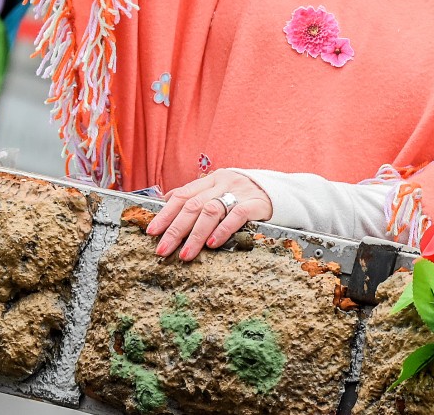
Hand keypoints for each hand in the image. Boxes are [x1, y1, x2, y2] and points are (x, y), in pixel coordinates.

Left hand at [143, 169, 273, 259]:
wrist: (282, 192)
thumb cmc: (245, 196)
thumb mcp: (221, 190)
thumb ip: (197, 194)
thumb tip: (166, 200)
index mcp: (212, 179)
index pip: (183, 195)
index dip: (165, 213)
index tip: (151, 232)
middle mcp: (223, 182)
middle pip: (193, 205)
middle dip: (175, 229)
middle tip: (162, 250)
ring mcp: (240, 191)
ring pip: (211, 210)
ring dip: (195, 234)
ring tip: (185, 254)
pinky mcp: (257, 203)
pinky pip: (237, 215)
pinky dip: (222, 230)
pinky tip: (212, 244)